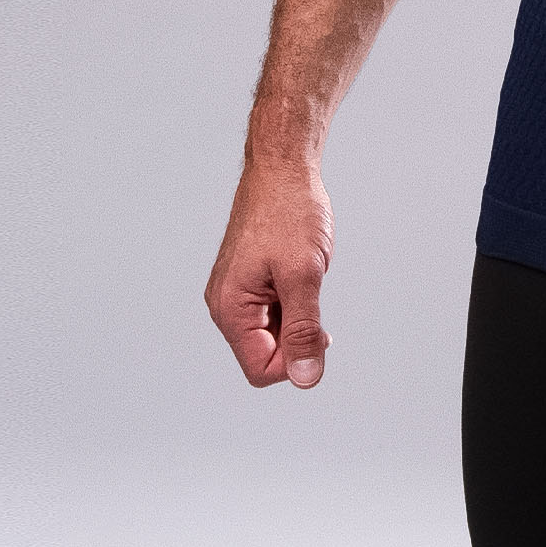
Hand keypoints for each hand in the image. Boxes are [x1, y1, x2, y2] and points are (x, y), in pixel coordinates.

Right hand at [204, 161, 334, 387]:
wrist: (283, 168)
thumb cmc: (290, 211)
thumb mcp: (304, 274)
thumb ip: (304, 329)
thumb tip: (305, 379)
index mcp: (230, 309)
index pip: (261, 370)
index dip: (295, 360)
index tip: (319, 329)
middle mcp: (226, 305)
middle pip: (266, 354)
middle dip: (297, 335)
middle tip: (314, 294)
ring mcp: (236, 292)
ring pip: (272, 331)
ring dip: (297, 314)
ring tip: (305, 276)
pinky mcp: (248, 280)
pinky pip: (272, 310)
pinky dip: (292, 300)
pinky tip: (301, 272)